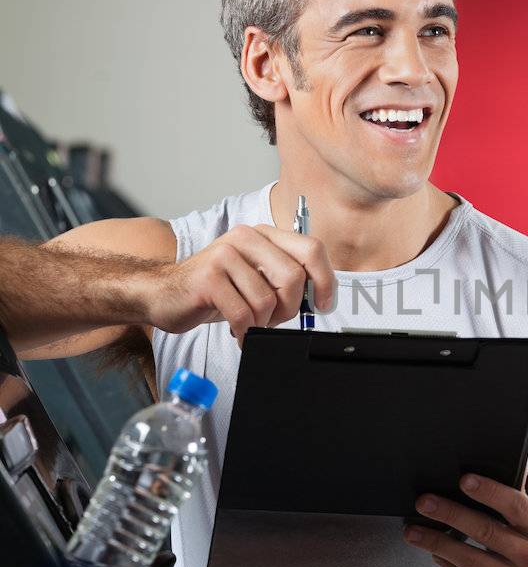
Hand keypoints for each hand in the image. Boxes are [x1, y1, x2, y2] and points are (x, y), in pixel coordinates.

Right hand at [138, 223, 335, 344]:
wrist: (163, 293)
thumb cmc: (213, 289)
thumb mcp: (255, 276)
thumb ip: (285, 278)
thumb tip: (320, 296)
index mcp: (264, 235)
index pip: (311, 249)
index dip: (325, 280)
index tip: (323, 304)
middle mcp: (246, 238)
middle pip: (293, 278)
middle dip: (289, 309)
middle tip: (274, 320)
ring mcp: (225, 256)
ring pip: (267, 301)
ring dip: (262, 323)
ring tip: (248, 323)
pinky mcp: (208, 279)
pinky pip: (243, 314)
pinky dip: (245, 332)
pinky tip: (238, 332)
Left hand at [402, 474, 527, 566]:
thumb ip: (518, 502)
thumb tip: (498, 465)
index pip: (516, 506)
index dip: (490, 492)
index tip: (464, 480)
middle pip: (486, 532)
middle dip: (450, 514)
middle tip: (424, 503)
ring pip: (469, 560)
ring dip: (437, 543)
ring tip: (414, 532)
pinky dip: (447, 565)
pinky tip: (435, 554)